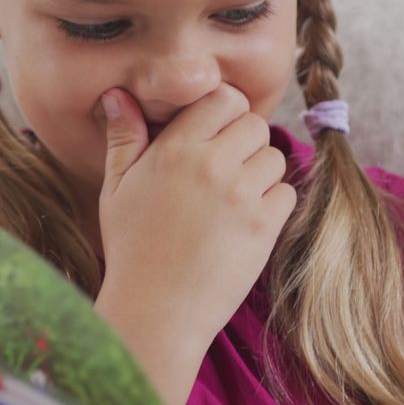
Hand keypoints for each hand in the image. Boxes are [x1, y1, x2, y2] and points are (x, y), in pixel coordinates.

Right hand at [97, 82, 297, 346]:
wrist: (155, 310)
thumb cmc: (130, 248)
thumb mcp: (116, 188)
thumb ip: (123, 137)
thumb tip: (117, 94)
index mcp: (174, 149)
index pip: (222, 98)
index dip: (223, 112)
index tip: (213, 135)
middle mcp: (211, 164)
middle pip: (254, 124)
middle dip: (243, 141)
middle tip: (224, 169)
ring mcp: (241, 195)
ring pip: (274, 157)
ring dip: (260, 173)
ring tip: (233, 199)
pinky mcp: (263, 226)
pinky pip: (287, 193)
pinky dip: (273, 204)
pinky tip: (245, 222)